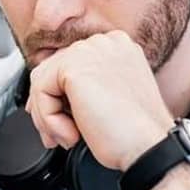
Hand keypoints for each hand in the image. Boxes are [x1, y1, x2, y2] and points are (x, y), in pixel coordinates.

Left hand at [25, 31, 173, 169]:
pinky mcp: (74, 67)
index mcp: (116, 47)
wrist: (150, 147)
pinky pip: (40, 93)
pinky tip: (72, 135)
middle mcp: (103, 43)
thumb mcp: (108, 99)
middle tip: (57, 136)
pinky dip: (48, 120)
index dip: (57, 96)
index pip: (69, 64)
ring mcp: (89, 51)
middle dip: (47, 108)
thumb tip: (49, 92)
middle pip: (51, 70)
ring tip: (67, 138)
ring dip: (46, 117)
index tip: (59, 121)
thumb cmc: (136, 133)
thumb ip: (85, 86)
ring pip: (41, 82)